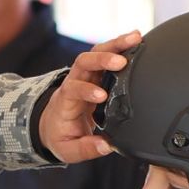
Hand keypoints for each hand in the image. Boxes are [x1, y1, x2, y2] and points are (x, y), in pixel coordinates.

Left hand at [38, 32, 140, 163]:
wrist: (52, 125)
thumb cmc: (60, 136)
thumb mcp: (68, 150)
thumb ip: (86, 149)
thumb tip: (106, 146)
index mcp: (66, 102)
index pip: (73, 89)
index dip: (87, 90)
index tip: (102, 96)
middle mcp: (74, 83)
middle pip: (84, 62)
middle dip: (102, 59)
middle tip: (121, 60)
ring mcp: (85, 76)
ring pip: (96, 53)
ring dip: (115, 45)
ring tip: (136, 38)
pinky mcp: (96, 73)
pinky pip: (105, 55)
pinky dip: (120, 46)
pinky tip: (136, 39)